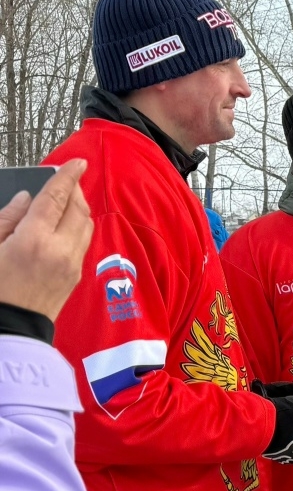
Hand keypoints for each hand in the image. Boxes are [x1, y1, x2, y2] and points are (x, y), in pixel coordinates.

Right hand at [0, 160, 93, 319]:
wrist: (11, 328)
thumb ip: (7, 219)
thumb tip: (26, 199)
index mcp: (34, 240)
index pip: (57, 199)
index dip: (68, 177)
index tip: (78, 162)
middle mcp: (60, 250)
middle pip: (78, 209)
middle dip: (75, 190)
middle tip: (67, 178)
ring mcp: (72, 264)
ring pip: (86, 225)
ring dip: (80, 208)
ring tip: (67, 198)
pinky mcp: (76, 276)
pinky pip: (83, 242)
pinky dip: (78, 226)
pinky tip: (66, 223)